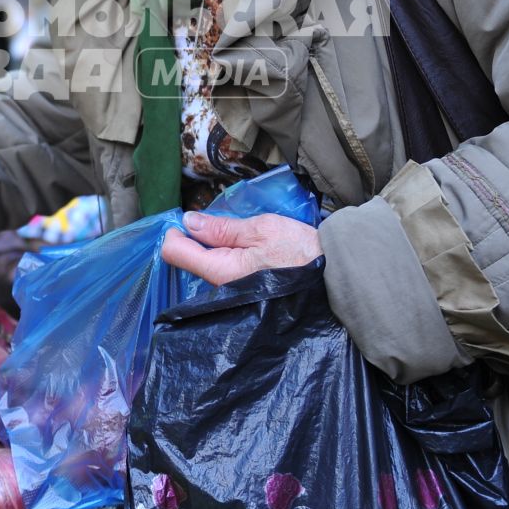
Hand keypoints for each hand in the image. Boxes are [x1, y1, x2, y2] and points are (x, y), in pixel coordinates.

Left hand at [159, 211, 321, 285]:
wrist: (333, 277)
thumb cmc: (300, 253)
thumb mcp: (262, 229)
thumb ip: (222, 228)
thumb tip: (188, 221)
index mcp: (219, 270)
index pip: (174, 252)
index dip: (175, 231)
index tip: (190, 217)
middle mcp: (220, 284)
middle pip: (189, 256)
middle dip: (197, 235)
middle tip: (221, 220)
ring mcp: (231, 290)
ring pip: (207, 261)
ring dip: (214, 243)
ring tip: (240, 231)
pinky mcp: (244, 289)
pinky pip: (223, 267)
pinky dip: (227, 252)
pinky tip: (247, 244)